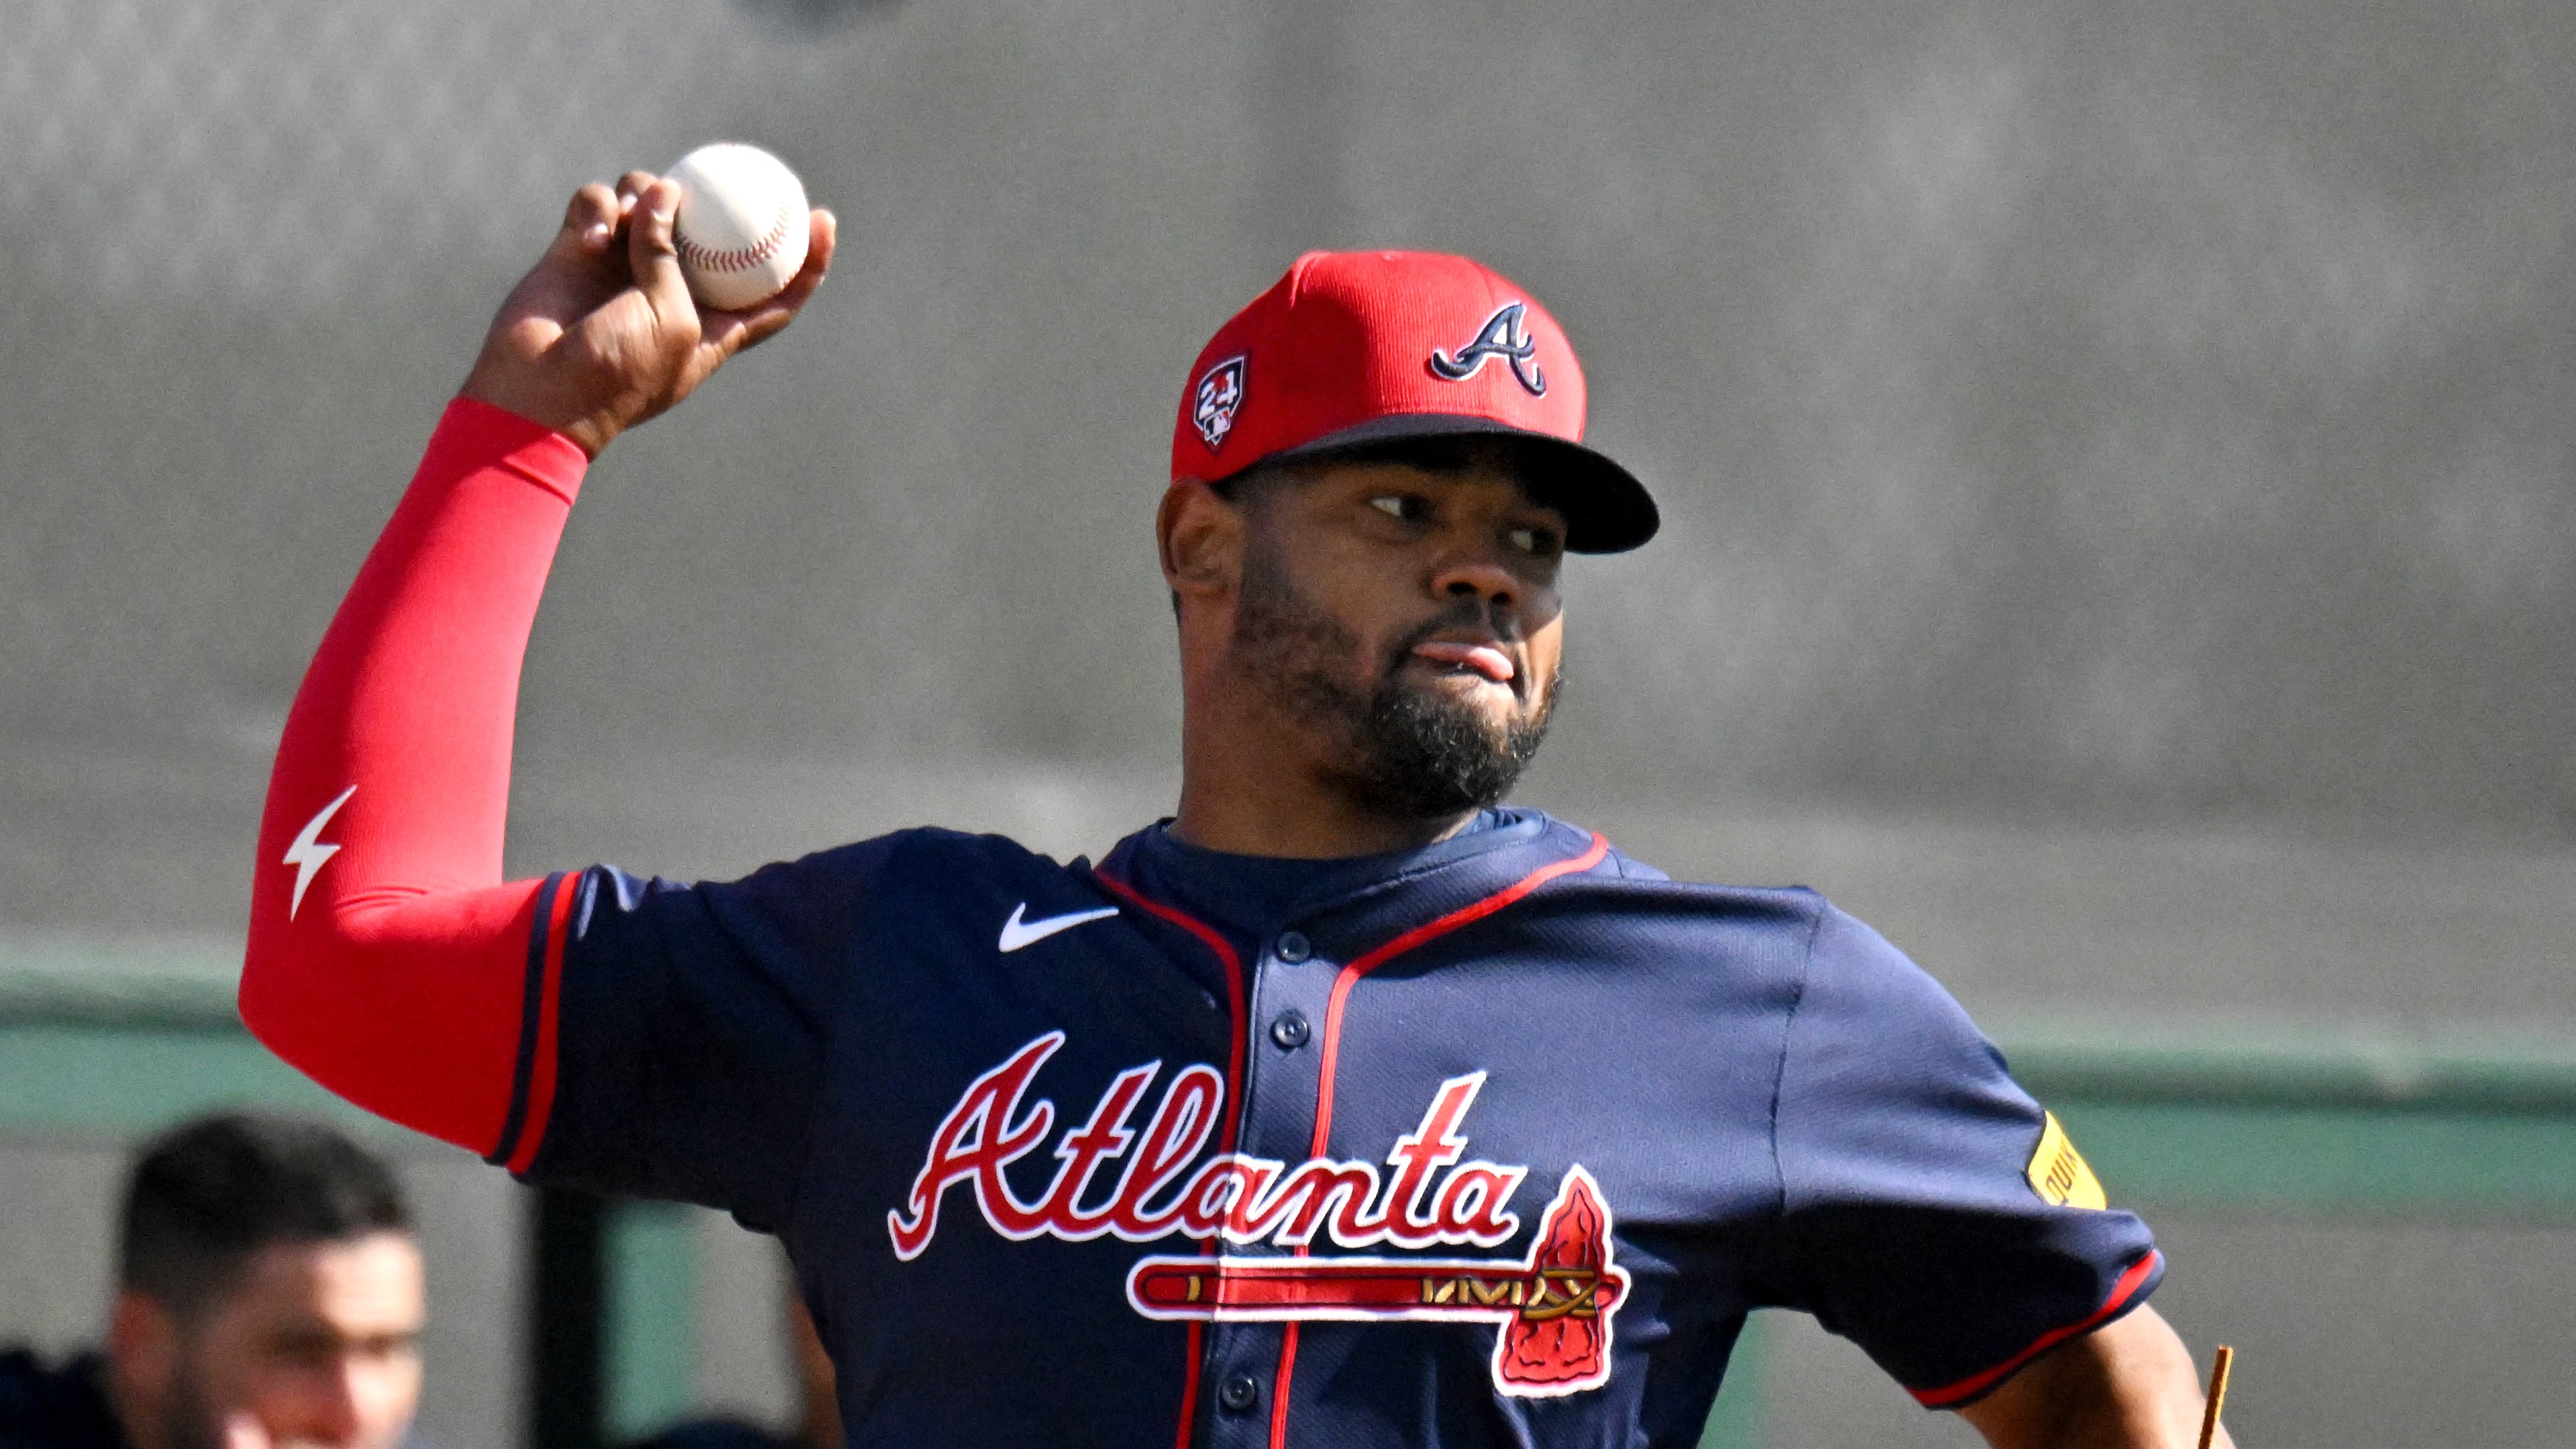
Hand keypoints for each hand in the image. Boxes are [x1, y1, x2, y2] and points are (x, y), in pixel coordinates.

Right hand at [459, 172, 835, 456]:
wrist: (536, 393)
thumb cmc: (618, 372)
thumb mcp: (670, 321)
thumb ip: (672, 258)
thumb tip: (664, 194)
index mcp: (712, 325)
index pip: (775, 294)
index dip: (806, 262)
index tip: (823, 220)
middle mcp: (671, 292)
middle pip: (710, 234)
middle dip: (716, 203)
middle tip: (718, 177)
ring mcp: (623, 268)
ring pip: (650, 203)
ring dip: (646, 195)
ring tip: (634, 214)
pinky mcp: (578, 251)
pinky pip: (598, 204)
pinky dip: (598, 208)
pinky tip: (591, 234)